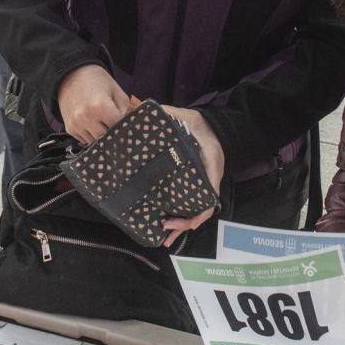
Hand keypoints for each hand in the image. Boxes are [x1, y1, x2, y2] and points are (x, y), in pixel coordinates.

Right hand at [56, 64, 127, 143]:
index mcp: (100, 107)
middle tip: (115, 123)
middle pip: (107, 137)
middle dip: (113, 131)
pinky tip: (93, 122)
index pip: (118, 127)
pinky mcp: (70, 128)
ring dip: (102, 136)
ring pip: (96, 142)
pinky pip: (85, 140)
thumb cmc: (96, 81)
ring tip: (102, 120)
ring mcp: (77, 124)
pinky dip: (91, 135)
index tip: (126, 124)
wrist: (72, 74)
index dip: (124, 126)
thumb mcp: (116, 91)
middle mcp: (86, 117)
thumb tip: (130, 125)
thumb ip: (126, 110)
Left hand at [159, 106, 225, 244]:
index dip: (194, 213)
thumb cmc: (196, 124)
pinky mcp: (195, 186)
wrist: (209, 125)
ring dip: (181, 227)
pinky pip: (191, 206)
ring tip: (163, 239)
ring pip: (196, 212)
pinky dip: (181, 218)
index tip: (172, 218)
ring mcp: (202, 185)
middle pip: (201, 211)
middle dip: (182, 224)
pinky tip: (167, 225)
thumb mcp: (182, 117)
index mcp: (208, 166)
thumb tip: (135, 105)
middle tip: (162, 228)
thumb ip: (163, 114)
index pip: (207, 196)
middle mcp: (207, 180)